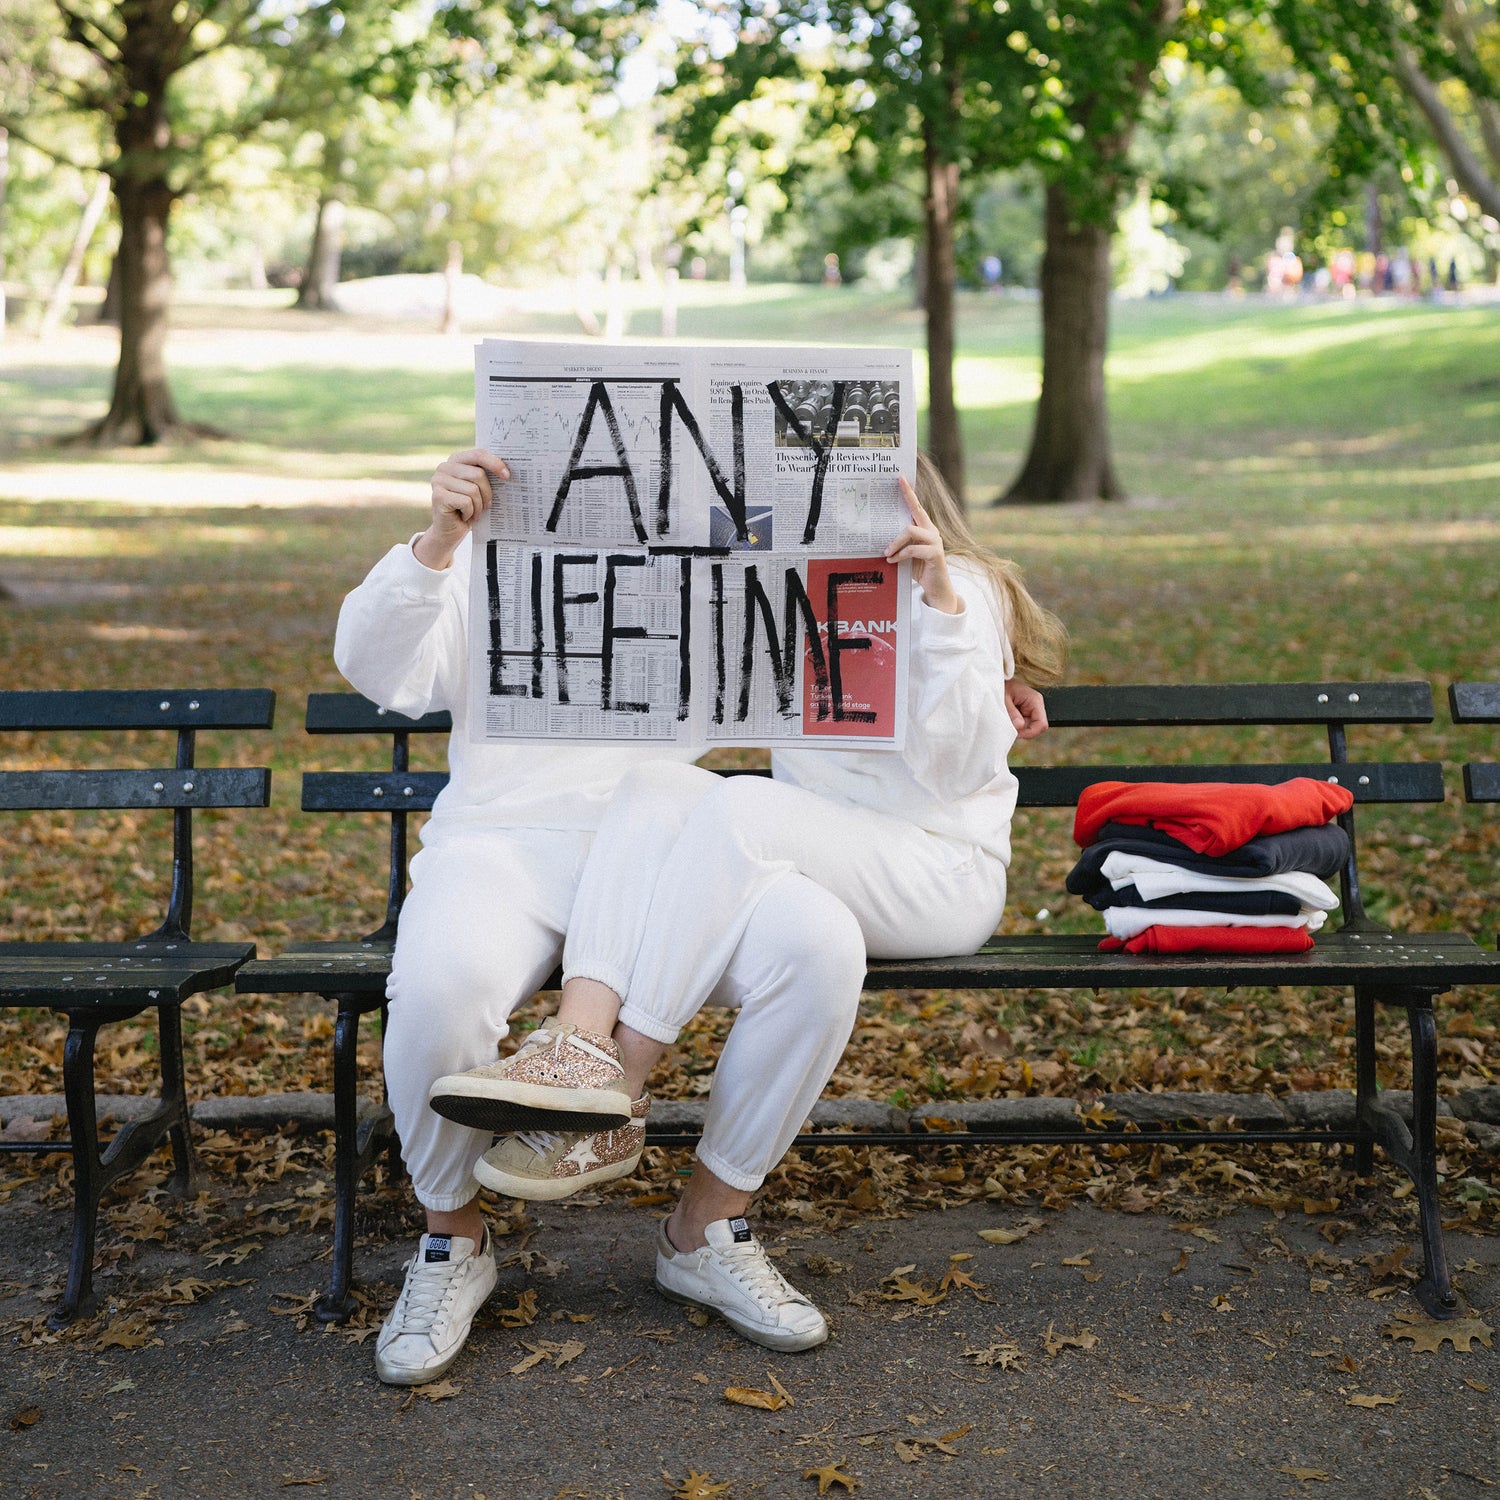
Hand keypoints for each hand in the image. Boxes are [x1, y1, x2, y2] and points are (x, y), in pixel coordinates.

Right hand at [414, 448, 509, 569]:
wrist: (451, 531)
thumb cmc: (469, 508)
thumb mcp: (479, 488)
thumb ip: (486, 475)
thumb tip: (507, 471)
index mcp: (456, 460)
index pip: (478, 454)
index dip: (494, 463)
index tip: (507, 476)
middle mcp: (444, 467)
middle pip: (478, 474)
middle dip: (487, 493)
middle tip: (487, 506)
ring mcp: (438, 481)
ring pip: (473, 490)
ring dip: (479, 506)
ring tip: (474, 513)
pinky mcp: (438, 496)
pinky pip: (466, 502)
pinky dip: (470, 513)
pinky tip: (464, 516)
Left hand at [885, 475, 960, 613]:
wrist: (935, 588)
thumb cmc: (918, 569)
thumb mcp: (906, 554)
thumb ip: (899, 543)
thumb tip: (878, 538)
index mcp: (924, 527)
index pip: (915, 506)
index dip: (908, 491)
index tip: (900, 478)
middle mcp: (931, 530)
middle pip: (914, 513)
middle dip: (896, 523)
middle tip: (882, 543)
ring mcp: (935, 540)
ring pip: (910, 530)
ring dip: (895, 543)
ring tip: (886, 554)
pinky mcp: (935, 553)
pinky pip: (914, 549)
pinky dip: (901, 555)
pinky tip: (893, 562)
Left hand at [1004, 678, 1048, 738]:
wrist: (996, 681)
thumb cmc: (1000, 686)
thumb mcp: (1004, 699)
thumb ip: (1012, 713)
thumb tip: (1019, 726)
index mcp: (1035, 700)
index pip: (1041, 724)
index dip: (1030, 732)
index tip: (1016, 734)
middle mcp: (1036, 704)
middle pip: (1036, 727)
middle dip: (1023, 731)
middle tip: (1009, 727)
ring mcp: (1032, 708)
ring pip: (1030, 727)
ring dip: (1018, 728)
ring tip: (1007, 720)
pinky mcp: (1027, 711)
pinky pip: (1025, 723)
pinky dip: (1016, 725)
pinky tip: (1009, 719)